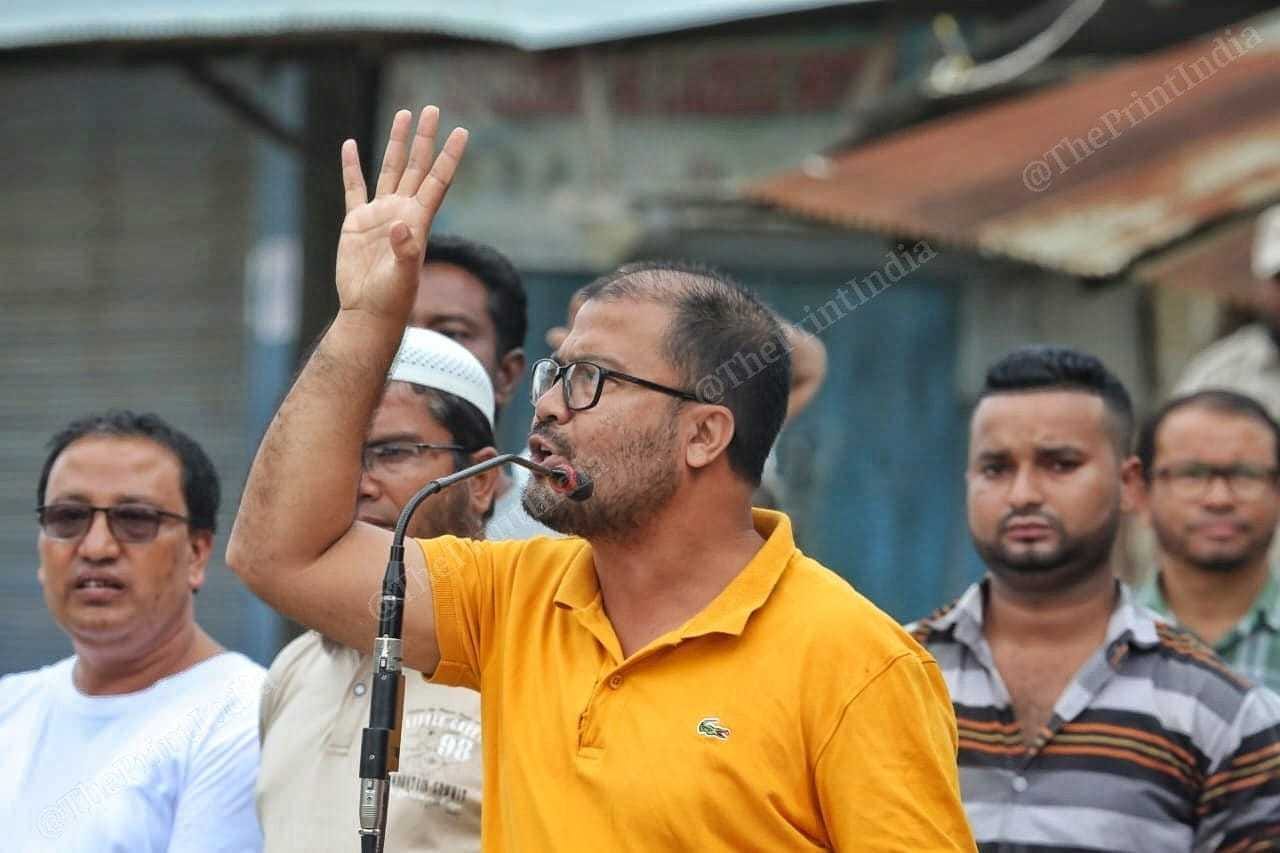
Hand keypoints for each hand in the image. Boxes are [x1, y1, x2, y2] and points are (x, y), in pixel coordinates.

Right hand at [336, 107, 468, 320]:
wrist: (368, 312)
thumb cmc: (391, 300)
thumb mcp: (402, 278)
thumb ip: (404, 252)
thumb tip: (400, 228)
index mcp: (418, 222)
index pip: (438, 181)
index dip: (449, 156)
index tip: (461, 131)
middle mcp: (402, 212)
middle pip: (417, 167)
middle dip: (424, 138)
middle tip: (432, 108)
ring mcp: (380, 215)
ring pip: (390, 170)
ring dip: (397, 143)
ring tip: (404, 114)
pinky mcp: (356, 223)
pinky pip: (354, 188)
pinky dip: (352, 167)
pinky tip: (351, 145)